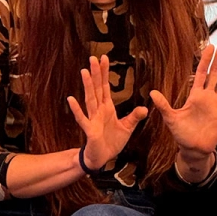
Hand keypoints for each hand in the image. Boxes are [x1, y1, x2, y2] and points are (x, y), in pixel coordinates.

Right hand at [67, 55, 148, 170]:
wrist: (103, 158)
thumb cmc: (112, 141)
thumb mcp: (127, 128)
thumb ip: (134, 117)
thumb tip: (145, 108)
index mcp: (107, 108)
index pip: (105, 87)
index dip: (104, 73)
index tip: (104, 58)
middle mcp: (98, 110)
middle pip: (97, 89)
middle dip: (96, 74)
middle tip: (93, 57)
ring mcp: (93, 119)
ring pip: (90, 99)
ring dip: (87, 86)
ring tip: (84, 71)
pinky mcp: (90, 130)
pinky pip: (83, 119)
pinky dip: (77, 110)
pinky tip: (71, 99)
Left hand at [150, 39, 216, 155]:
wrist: (194, 148)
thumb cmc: (181, 134)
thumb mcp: (171, 118)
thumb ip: (164, 105)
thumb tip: (152, 93)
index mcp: (195, 95)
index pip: (202, 72)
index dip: (205, 59)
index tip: (209, 46)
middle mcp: (208, 96)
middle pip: (215, 72)